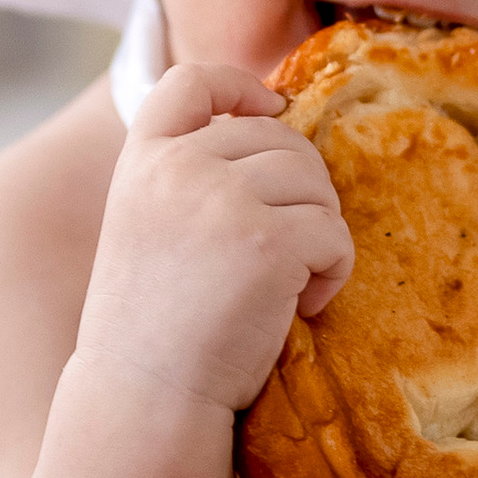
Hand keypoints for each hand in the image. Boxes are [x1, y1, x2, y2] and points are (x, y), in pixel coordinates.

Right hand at [75, 61, 352, 417]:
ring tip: (283, 286)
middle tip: (280, 256)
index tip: (269, 110)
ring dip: (318, 232)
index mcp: (142, 160)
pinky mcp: (268, 241)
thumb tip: (278, 126)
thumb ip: (190, 176)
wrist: (145, 397)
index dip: (240, 86)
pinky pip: (335, 233)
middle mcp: (178, 166)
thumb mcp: (150, 226)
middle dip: (299, 191)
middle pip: (279, 138)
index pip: (191, 81)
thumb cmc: (155, 327)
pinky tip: (296, 308)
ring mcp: (222, 198)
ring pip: (315, 182)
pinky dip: (332, 272)